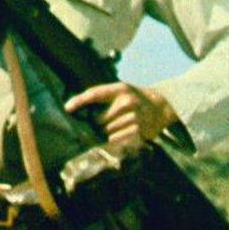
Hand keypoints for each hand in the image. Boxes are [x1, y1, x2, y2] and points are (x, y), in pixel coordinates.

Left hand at [64, 82, 179, 146]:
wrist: (161, 106)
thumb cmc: (135, 98)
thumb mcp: (121, 90)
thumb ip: (101, 95)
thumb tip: (73, 107)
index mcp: (121, 90)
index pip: (95, 94)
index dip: (79, 101)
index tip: (67, 108)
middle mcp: (128, 103)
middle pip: (99, 120)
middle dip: (97, 123)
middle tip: (104, 122)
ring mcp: (134, 119)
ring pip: (107, 132)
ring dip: (107, 132)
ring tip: (118, 127)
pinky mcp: (139, 132)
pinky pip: (117, 140)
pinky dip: (116, 139)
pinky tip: (124, 133)